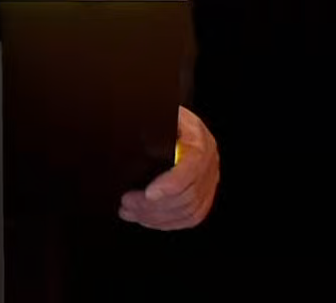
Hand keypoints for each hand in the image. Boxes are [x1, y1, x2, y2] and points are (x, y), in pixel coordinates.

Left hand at [118, 106, 217, 229]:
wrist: (173, 120)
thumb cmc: (163, 116)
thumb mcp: (159, 113)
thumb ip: (153, 126)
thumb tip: (145, 142)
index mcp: (198, 139)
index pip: (190, 169)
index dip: (170, 185)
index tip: (148, 193)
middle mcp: (208, 161)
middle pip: (187, 195)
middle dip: (153, 205)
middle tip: (126, 203)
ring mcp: (209, 179)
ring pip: (189, 211)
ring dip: (156, 217)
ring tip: (130, 212)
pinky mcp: (204, 193)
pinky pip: (191, 216)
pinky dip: (167, 223)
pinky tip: (147, 219)